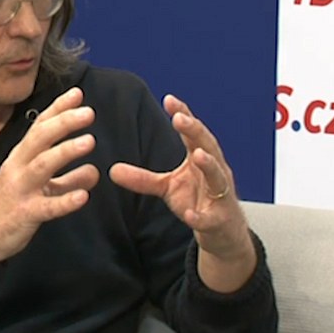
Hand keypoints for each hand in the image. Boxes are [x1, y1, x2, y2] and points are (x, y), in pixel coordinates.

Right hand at [0, 87, 100, 262]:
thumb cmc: (11, 205)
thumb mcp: (39, 187)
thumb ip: (67, 178)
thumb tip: (94, 171)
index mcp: (21, 157)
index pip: (39, 127)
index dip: (58, 110)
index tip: (77, 94)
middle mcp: (19, 167)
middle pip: (40, 139)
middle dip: (63, 123)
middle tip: (88, 112)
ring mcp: (20, 190)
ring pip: (42, 166)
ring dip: (66, 151)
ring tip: (90, 141)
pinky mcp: (24, 214)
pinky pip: (47, 207)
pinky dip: (65, 200)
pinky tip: (84, 197)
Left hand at [109, 94, 254, 290]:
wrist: (221, 233)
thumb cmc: (198, 201)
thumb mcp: (167, 188)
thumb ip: (142, 178)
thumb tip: (112, 170)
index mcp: (201, 159)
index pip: (193, 133)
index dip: (183, 115)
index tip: (169, 99)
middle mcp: (215, 171)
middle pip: (208, 145)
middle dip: (195, 131)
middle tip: (180, 118)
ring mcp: (220, 195)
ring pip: (217, 176)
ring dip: (208, 165)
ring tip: (198, 155)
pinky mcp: (219, 220)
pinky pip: (210, 218)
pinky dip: (200, 216)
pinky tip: (191, 214)